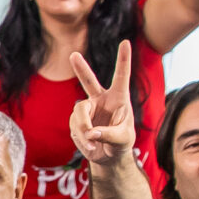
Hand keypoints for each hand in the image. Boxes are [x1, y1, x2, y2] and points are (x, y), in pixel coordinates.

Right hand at [69, 41, 135, 168]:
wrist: (109, 156)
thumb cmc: (122, 144)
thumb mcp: (123, 139)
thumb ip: (110, 135)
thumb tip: (91, 132)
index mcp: (119, 98)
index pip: (121, 76)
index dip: (123, 59)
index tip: (125, 42)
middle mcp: (102, 100)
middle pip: (89, 82)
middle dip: (81, 69)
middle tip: (73, 55)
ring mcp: (88, 110)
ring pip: (79, 113)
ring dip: (83, 129)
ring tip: (92, 143)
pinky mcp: (77, 121)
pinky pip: (74, 127)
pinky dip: (81, 139)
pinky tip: (90, 146)